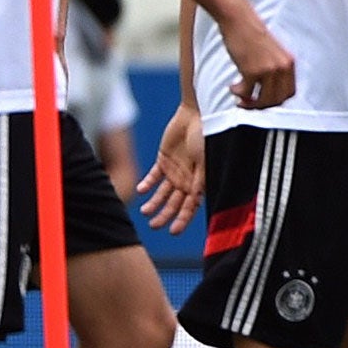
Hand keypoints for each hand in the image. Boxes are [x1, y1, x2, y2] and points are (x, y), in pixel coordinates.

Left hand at [137, 104, 204, 234]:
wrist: (196, 115)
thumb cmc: (206, 137)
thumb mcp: (206, 160)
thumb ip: (200, 180)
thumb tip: (195, 200)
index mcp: (199, 183)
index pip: (190, 206)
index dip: (182, 219)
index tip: (173, 231)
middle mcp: (186, 180)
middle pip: (174, 203)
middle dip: (165, 216)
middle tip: (153, 226)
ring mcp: (174, 171)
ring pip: (162, 193)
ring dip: (154, 203)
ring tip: (145, 212)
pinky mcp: (163, 160)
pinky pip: (153, 176)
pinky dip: (147, 184)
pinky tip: (141, 191)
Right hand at [217, 12, 295, 109]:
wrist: (238, 19)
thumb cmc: (250, 34)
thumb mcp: (271, 53)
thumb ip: (274, 69)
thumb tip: (265, 91)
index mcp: (289, 63)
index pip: (289, 93)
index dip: (276, 101)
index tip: (263, 100)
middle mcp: (282, 67)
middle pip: (277, 100)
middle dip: (261, 105)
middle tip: (247, 102)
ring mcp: (268, 70)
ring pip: (263, 101)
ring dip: (249, 103)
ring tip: (239, 97)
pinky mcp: (252, 71)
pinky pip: (246, 92)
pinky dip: (237, 93)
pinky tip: (232, 87)